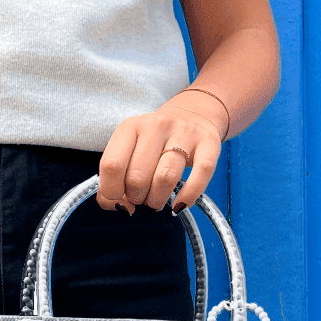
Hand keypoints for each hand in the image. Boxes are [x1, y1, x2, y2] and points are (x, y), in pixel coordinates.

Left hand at [96, 103, 222, 214]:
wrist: (193, 114)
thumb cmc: (154, 142)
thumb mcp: (128, 151)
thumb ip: (114, 179)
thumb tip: (118, 206)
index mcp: (130, 127)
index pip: (112, 166)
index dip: (112, 192)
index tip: (119, 200)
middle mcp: (156, 126)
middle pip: (137, 177)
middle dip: (136, 198)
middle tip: (141, 198)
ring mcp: (184, 133)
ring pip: (165, 179)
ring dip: (157, 200)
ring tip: (156, 201)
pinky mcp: (209, 143)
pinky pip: (200, 175)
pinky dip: (187, 196)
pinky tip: (180, 204)